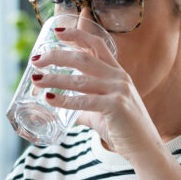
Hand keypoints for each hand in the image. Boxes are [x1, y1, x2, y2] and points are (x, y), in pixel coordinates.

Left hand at [31, 27, 162, 161]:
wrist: (144, 148)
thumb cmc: (123, 129)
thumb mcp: (102, 111)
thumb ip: (83, 107)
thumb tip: (61, 108)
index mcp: (117, 73)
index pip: (97, 44)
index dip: (77, 35)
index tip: (57, 31)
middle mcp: (119, 78)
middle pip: (83, 58)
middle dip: (57, 56)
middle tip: (36, 59)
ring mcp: (118, 91)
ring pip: (80, 79)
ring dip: (55, 78)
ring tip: (36, 79)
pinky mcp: (116, 107)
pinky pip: (85, 101)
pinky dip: (65, 100)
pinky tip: (50, 98)